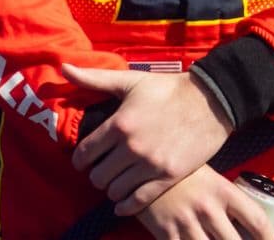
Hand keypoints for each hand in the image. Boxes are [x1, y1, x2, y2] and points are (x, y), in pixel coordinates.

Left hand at [62, 63, 232, 214]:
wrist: (210, 100)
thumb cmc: (167, 89)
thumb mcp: (129, 81)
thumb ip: (93, 79)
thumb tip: (63, 68)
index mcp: (119, 124)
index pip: (85, 154)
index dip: (80, 160)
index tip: (83, 160)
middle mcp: (132, 147)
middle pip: (98, 176)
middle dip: (96, 174)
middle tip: (101, 169)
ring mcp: (150, 165)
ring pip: (115, 191)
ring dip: (111, 188)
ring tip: (115, 180)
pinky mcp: (168, 177)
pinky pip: (138, 202)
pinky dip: (126, 206)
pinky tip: (123, 203)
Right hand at [135, 166, 273, 239]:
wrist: (140, 161)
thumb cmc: (179, 169)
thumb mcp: (208, 176)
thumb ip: (225, 199)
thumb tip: (245, 222)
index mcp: (223, 190)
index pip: (257, 220)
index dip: (269, 239)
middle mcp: (208, 208)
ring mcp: (186, 221)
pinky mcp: (165, 232)